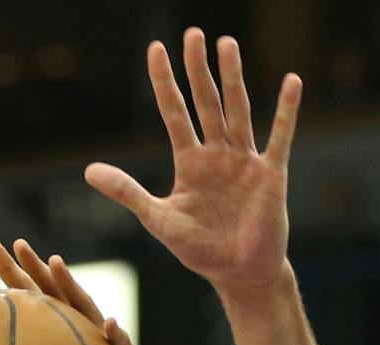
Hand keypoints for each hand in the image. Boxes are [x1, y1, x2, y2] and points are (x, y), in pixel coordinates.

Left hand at [85, 30, 299, 295]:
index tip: (156, 48)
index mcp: (190, 161)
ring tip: (227, 43)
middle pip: (205, 101)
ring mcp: (245, 161)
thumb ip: (127, 191)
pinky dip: (286, 110)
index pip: (174, 112)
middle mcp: (218, 154)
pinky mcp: (271, 174)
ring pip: (237, 110)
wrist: (239, 276)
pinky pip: (279, 136)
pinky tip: (291, 82)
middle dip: (198, 68)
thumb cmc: (201, 250)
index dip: (164, 81)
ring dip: (232, 78)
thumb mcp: (158, 219)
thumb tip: (88, 171)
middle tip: (193, 33)